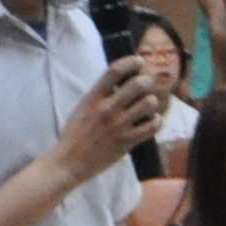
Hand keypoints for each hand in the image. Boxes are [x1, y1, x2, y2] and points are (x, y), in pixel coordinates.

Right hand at [51, 60, 159, 178]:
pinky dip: (156, 121)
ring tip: (149, 105)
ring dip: (152, 101)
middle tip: (148, 83)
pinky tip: (152, 121)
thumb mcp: (82, 108)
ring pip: (148, 103)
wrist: (69, 163)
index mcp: (93, 98)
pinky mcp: (126, 142)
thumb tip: (118, 83)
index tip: (139, 61)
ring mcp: (118, 126)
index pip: (115, 70)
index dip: (131, 62)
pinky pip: (151, 127)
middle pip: (137, 84)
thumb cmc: (74, 136)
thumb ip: (99, 95)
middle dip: (147, 80)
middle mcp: (107, 109)